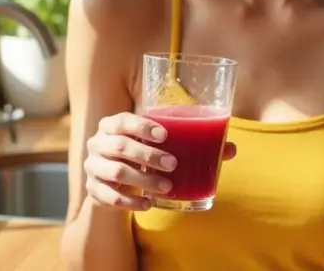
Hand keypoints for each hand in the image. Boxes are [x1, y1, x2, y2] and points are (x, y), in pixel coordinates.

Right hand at [83, 112, 236, 210]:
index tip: (166, 135)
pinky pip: (109, 197)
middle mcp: (98, 142)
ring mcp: (92, 166)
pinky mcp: (93, 190)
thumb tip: (231, 148)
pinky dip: (130, 202)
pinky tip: (148, 205)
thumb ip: (191, 141)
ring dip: (143, 180)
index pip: (123, 120)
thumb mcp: (160, 144)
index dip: (143, 126)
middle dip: (148, 156)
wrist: (113, 180)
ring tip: (166, 187)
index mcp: (113, 124)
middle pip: (120, 146)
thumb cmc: (143, 153)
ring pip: (116, 171)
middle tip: (174, 164)